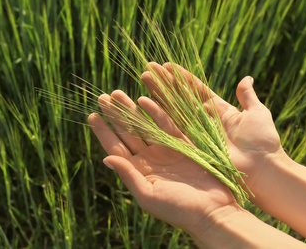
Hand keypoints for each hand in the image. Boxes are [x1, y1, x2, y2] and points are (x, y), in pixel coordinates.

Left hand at [88, 90, 236, 233]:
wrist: (212, 211)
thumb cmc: (178, 209)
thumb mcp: (148, 195)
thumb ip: (129, 175)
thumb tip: (106, 158)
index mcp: (138, 171)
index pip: (115, 147)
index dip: (103, 132)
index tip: (92, 115)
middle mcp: (149, 158)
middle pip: (127, 132)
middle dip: (115, 115)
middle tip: (103, 97)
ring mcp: (165, 150)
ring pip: (144, 124)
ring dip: (131, 110)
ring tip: (117, 93)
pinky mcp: (183, 144)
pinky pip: (166, 124)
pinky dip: (156, 112)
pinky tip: (144, 99)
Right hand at [140, 62, 286, 196]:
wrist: (262, 169)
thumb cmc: (263, 142)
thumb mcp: (257, 114)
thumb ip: (247, 97)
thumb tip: (247, 78)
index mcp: (218, 110)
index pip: (196, 89)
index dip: (181, 77)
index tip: (167, 65)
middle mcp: (203, 119)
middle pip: (180, 96)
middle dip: (164, 82)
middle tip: (148, 68)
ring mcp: (195, 131)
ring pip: (173, 107)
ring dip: (158, 92)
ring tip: (143, 77)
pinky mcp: (190, 144)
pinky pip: (172, 125)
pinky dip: (159, 113)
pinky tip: (146, 100)